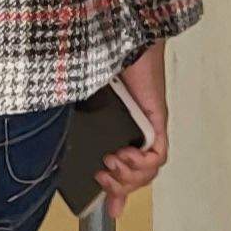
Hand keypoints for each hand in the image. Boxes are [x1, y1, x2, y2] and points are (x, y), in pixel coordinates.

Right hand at [96, 43, 169, 203]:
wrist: (118, 39)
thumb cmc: (100, 66)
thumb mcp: (87, 110)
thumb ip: (83, 136)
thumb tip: (71, 157)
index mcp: (122, 132)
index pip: (129, 174)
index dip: (118, 190)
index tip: (100, 188)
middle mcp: (139, 133)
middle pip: (141, 178)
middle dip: (121, 185)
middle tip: (104, 175)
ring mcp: (151, 128)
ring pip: (151, 171)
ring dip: (130, 175)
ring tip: (113, 161)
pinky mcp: (157, 120)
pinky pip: (159, 155)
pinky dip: (143, 162)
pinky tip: (127, 152)